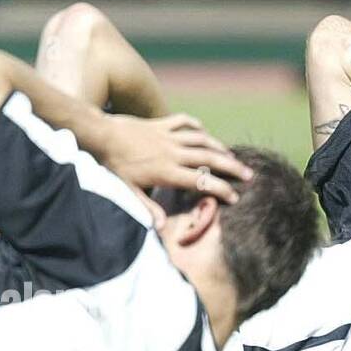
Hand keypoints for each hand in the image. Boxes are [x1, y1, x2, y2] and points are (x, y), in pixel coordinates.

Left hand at [96, 112, 251, 204]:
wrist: (102, 135)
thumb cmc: (114, 166)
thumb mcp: (129, 191)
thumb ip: (148, 208)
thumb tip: (161, 228)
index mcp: (167, 172)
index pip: (201, 181)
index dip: (220, 189)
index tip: (235, 196)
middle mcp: (173, 153)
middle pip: (210, 159)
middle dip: (232, 167)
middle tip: (249, 174)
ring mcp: (168, 136)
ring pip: (201, 139)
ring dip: (219, 147)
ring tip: (232, 155)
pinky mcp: (161, 123)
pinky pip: (185, 122)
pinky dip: (196, 126)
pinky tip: (203, 132)